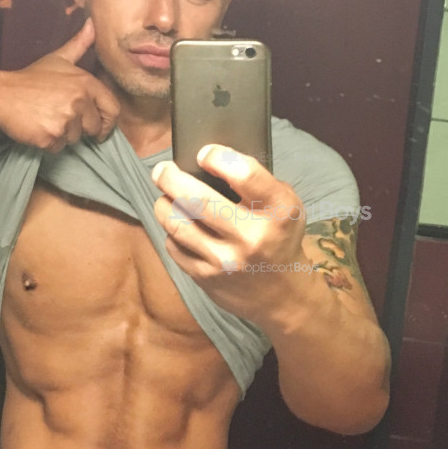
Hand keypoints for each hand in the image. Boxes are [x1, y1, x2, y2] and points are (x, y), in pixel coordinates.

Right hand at [0, 20, 120, 151]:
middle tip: (62, 118)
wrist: (1, 94)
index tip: (100, 128)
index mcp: (85, 84)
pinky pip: (59, 148)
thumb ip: (79, 45)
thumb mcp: (58, 59)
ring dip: (63, 135)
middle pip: (93, 127)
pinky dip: (50, 143)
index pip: (113, 109)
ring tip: (47, 119)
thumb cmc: (31, 78)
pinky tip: (39, 127)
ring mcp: (65, 120)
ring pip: (75, 139)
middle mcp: (79, 101)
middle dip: (81, 128)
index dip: (108, 121)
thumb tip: (93, 24)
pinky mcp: (50, 136)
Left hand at [151, 145, 312, 326]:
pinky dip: (173, 231)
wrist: (282, 295)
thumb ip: (257, 182)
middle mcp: (252, 237)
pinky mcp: (206, 278)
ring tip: (166, 196)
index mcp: (278, 212)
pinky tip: (180, 226)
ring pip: (177, 222)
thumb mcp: (285, 206)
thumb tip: (209, 160)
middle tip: (162, 169)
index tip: (204, 153)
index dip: (218, 157)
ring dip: (164, 204)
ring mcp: (226, 260)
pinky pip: (174, 245)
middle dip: (171, 178)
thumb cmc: (279, 238)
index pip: (244, 173)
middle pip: (198, 199)